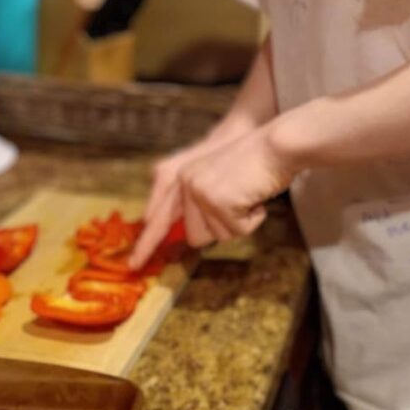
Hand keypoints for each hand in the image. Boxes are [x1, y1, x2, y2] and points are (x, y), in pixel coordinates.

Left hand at [128, 124, 295, 268]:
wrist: (276, 144)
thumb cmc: (256, 164)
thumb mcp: (219, 180)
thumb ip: (200, 203)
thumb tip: (192, 235)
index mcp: (182, 177)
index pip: (158, 216)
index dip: (146, 243)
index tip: (133, 264)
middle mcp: (185, 183)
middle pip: (196, 236)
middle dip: (222, 227)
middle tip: (240, 203)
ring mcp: (199, 191)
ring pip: (216, 235)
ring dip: (239, 223)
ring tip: (248, 196)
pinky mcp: (217, 200)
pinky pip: (237, 230)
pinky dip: (253, 219)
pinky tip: (256, 197)